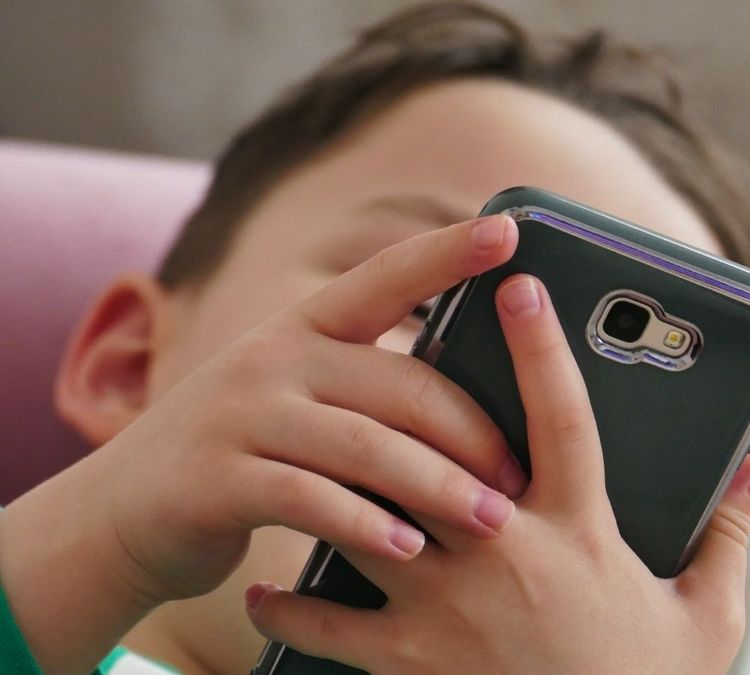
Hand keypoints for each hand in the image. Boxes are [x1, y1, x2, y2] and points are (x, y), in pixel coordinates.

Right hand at [0, 215, 524, 672]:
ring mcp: (241, 415)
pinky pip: (310, 500)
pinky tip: (409, 548)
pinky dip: (366, 525)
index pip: (387, 276)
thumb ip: (368, 388)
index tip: (511, 230)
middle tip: (520, 476)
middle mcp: (273, 356)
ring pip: (366, 446)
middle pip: (400, 384)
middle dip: (473, 432)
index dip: (450, 252)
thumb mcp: (298, 398)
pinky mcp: (216, 479)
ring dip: (438, 488)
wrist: (120, 512)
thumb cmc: (246, 452)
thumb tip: (479, 400)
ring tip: (492, 520)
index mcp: (304, 326)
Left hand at [245, 274, 749, 673]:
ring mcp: (449, 605)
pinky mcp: (408, 661)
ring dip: (334, 481)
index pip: (563, 416)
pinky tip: (272, 582)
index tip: (518, 283)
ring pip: (368, 515)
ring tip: (306, 454)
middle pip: (435, 450)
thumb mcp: (708, 613)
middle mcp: (507, 553)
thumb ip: (732, 529)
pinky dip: (293, 602)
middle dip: (404, 397)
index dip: (542, 344)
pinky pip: (330, 622)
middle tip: (373, 354)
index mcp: (580, 530)